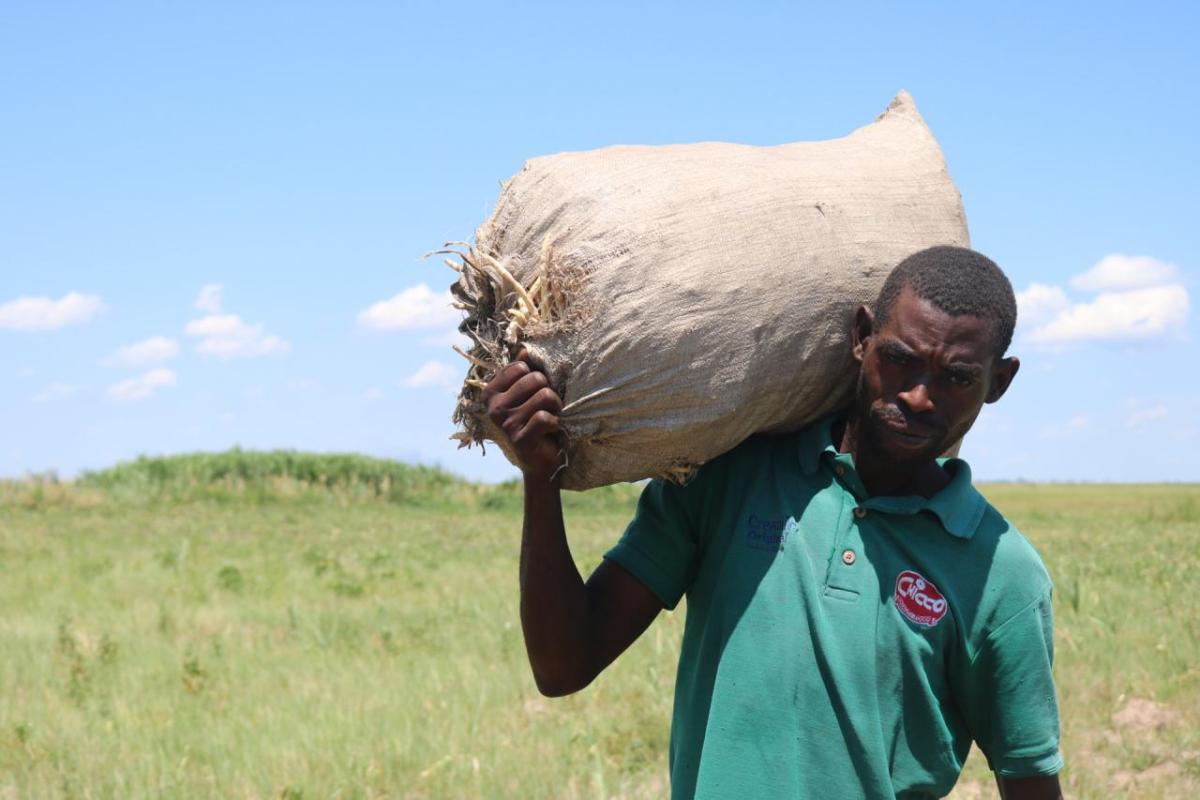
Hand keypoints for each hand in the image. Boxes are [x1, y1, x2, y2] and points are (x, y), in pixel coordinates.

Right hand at [483, 352, 564, 482]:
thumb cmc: (535, 423)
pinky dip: (555, 423)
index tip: (535, 393)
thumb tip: (524, 350)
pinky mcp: (519, 439)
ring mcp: (505, 424)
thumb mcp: (527, 395)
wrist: (541, 462)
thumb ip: (523, 372)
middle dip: (549, 391)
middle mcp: (493, 408)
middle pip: (535, 378)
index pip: (521, 366)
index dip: (536, 377)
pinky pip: (545, 417)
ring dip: (555, 406)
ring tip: (551, 416)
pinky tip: (551, 430)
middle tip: (547, 407)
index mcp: (491, 393)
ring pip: (544, 395)